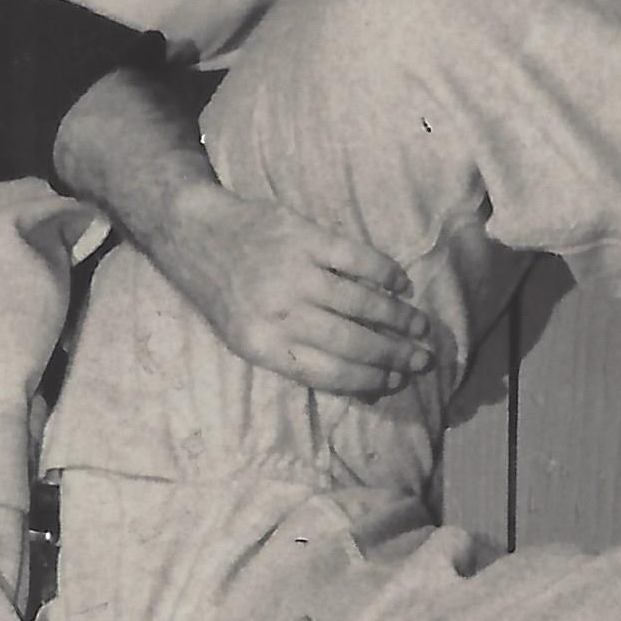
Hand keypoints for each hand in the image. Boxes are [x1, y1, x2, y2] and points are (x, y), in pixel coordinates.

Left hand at [139, 170, 445, 402]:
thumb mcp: (247, 339)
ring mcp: (295, 272)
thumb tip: (355, 384)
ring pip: (360, 301)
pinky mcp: (306, 237)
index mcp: (264, 346)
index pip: (329, 373)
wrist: (198, 237)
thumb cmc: (226, 296)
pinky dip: (384, 272)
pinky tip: (401, 284)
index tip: (396, 383)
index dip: (368, 380)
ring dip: (398, 317)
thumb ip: (295, 359)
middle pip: (352, 341)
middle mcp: (281, 313)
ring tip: (421, 327)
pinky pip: (356, 257)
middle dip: (393, 355)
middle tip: (423, 360)